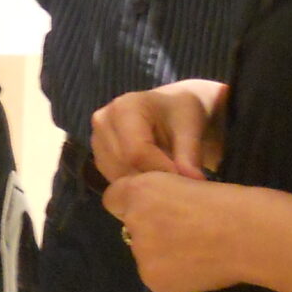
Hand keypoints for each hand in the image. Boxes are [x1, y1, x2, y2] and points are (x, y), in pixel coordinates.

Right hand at [90, 79, 226, 182]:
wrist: (169, 110)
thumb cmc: (180, 114)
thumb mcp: (190, 128)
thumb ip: (189, 155)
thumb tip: (194, 181)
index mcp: (124, 108)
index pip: (136, 152)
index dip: (161, 170)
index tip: (185, 181)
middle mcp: (103, 121)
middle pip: (124, 166)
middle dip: (153, 179)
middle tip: (178, 182)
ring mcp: (97, 140)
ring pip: (118, 177)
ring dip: (143, 184)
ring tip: (166, 176)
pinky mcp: (98, 156)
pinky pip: (115, 180)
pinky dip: (135, 184)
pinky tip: (153, 175)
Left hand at [103, 170, 253, 291]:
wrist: (251, 235)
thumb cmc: (230, 201)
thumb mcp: (187, 182)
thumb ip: (158, 194)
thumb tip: (150, 210)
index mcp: (140, 190)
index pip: (115, 198)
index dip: (136, 202)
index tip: (159, 206)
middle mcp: (133, 221)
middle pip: (131, 228)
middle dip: (151, 228)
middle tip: (188, 230)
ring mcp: (143, 254)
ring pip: (145, 254)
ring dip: (163, 253)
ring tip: (199, 249)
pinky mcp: (156, 281)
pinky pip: (158, 277)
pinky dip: (175, 274)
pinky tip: (199, 266)